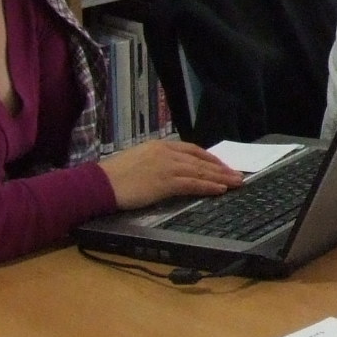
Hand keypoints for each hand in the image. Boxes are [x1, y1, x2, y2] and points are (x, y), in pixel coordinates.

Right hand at [100, 137, 241, 209]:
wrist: (99, 183)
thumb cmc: (113, 176)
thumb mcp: (138, 161)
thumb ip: (156, 162)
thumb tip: (169, 171)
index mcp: (159, 146)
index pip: (192, 150)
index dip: (209, 158)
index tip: (221, 165)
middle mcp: (165, 153)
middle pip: (200, 160)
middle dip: (221, 168)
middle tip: (237, 175)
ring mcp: (166, 166)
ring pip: (200, 171)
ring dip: (221, 178)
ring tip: (236, 183)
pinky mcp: (164, 181)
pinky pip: (193, 184)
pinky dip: (208, 186)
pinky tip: (220, 190)